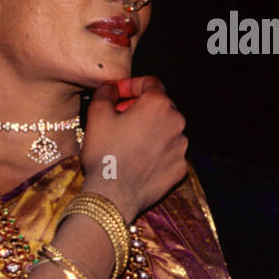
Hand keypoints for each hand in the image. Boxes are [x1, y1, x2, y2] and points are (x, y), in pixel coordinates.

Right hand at [81, 76, 188, 221]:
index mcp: (159, 104)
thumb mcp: (97, 114)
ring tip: (127, 141)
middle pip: (159, 106)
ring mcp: (181, 147)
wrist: (113, 195)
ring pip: (166, 130)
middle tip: (119, 117)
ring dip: (149, 130)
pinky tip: (138, 159)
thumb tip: (112, 88)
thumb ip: (106, 92)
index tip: (117, 94)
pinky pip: (169, 152)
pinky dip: (156, 151)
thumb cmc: (105, 152)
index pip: (150, 83)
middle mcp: (177, 122)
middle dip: (139, 107)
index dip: (131, 85)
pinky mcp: (180, 168)